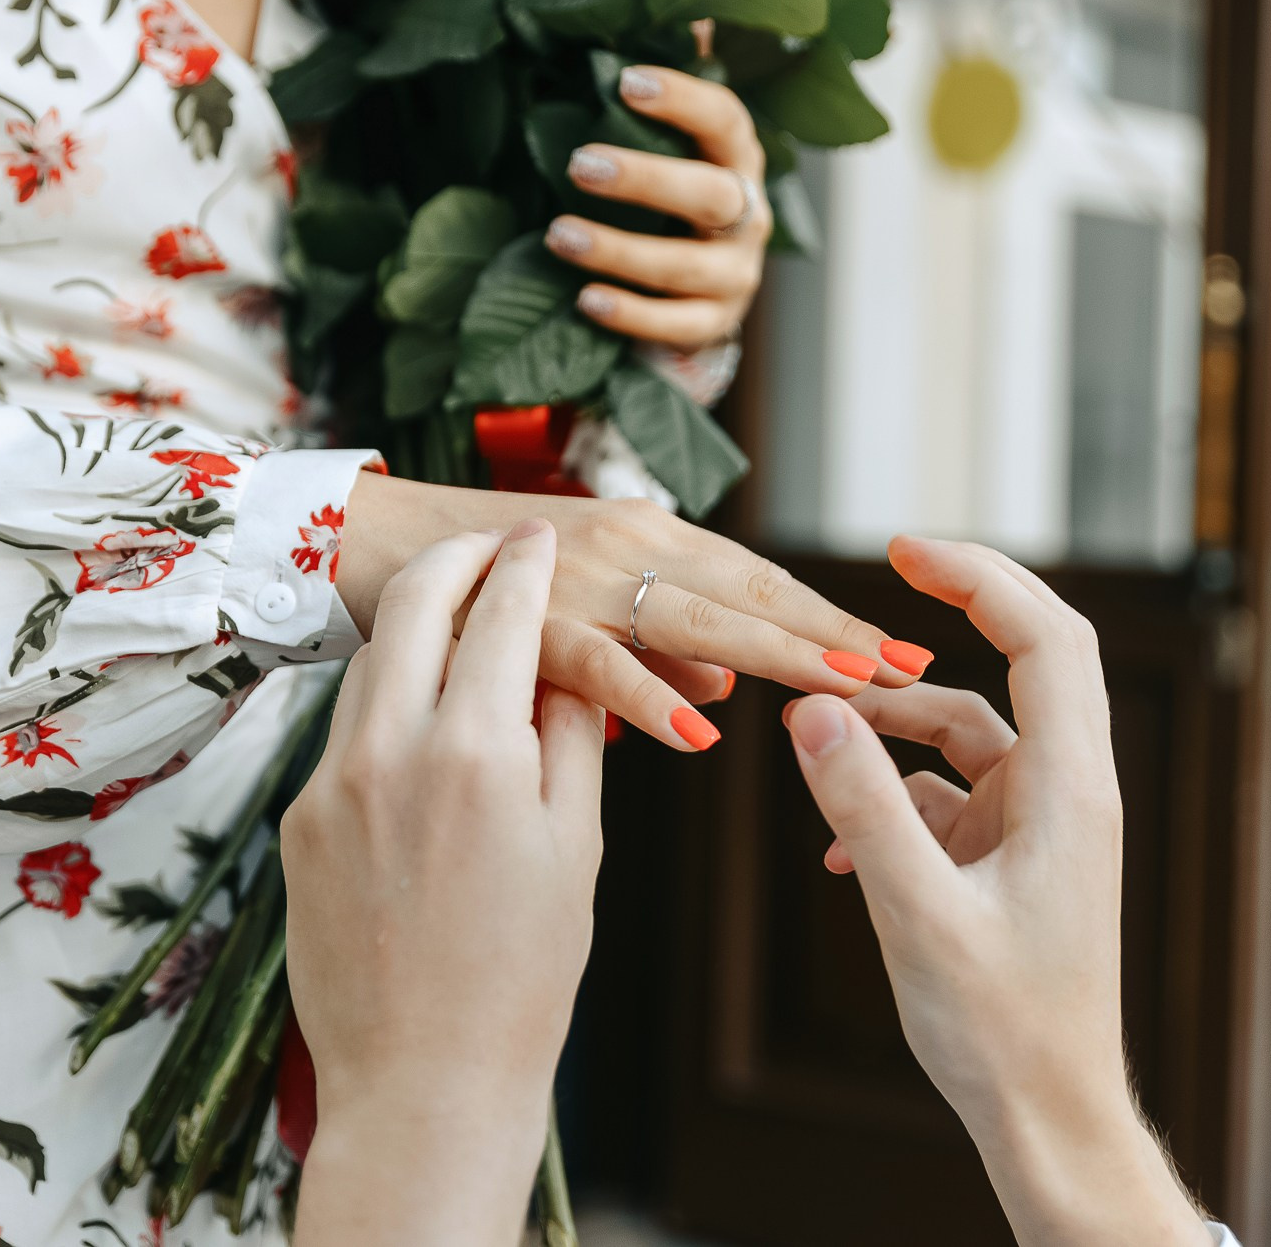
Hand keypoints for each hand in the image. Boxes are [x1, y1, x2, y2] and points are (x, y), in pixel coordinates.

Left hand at [286, 520, 603, 1246]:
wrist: (425, 1082)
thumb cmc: (525, 975)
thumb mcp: (577, 845)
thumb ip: (571, 734)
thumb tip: (564, 662)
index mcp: (475, 753)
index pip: (502, 613)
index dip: (525, 562)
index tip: (537, 535)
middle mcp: (389, 752)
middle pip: (414, 607)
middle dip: (455, 560)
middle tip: (488, 542)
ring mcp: (330, 786)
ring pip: (370, 665)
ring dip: (414, 629)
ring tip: (457, 622)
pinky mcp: (297, 823)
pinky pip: (344, 733)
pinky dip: (384, 704)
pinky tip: (419, 719)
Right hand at [338, 474, 935, 751]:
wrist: (359, 545)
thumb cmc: (472, 586)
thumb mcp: (578, 610)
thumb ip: (651, 647)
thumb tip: (720, 686)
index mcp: (648, 541)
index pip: (760, 584)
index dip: (830, 620)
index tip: (902, 658)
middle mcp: (629, 544)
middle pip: (752, 593)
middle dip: (833, 633)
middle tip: (911, 671)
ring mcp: (580, 575)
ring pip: (696, 614)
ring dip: (776, 651)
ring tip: (847, 686)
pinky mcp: (524, 613)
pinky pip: (598, 658)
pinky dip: (648, 691)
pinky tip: (698, 729)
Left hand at [544, 65, 768, 351]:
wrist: (699, 297)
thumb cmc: (673, 204)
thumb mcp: (675, 146)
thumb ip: (668, 94)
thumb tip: (675, 12)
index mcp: (737, 161)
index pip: (724, 121)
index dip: (682, 99)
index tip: (624, 80)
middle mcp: (747, 217)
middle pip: (712, 195)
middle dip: (646, 179)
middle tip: (579, 163)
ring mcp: (736, 277)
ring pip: (687, 268)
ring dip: (620, 251)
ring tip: (557, 234)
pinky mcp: (713, 327)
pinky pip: (678, 328)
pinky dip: (632, 315)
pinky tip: (585, 300)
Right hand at [784, 536, 1208, 1246]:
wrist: (1046, 1116)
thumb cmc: (1003, 1030)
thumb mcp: (917, 913)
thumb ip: (864, 806)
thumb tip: (814, 711)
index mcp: (1070, 791)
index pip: (1046, 640)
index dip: (981, 578)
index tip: (903, 551)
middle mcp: (1065, 794)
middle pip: (1022, 663)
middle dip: (953, 617)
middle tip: (882, 578)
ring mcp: (1039, 827)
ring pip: (968, 735)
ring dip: (894, 726)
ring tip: (813, 734)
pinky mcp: (1010, 862)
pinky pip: (947, 796)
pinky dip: (891, 797)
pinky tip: (834, 844)